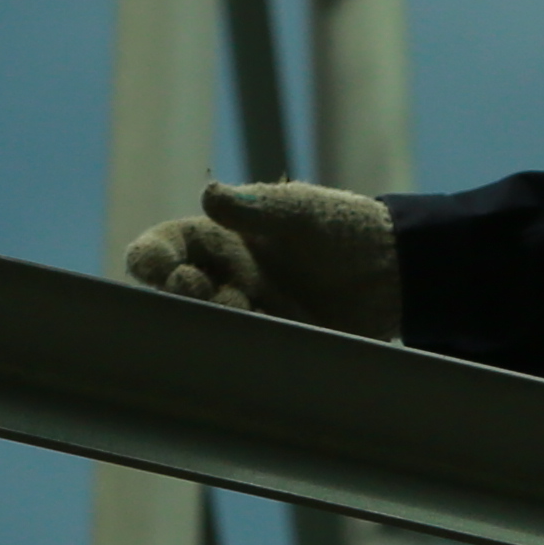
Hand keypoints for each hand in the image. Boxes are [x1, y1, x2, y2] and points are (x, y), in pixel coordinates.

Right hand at [119, 179, 400, 338]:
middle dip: (176, 289)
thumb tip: (209, 195)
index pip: (170, 246)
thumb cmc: (340, 230)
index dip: (152, 254)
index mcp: (221, 240)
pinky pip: (244, 349)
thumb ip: (255, 209)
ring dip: (213, 316)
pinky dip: (240, 346)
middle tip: (191, 285)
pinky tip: (252, 338)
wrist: (391, 273)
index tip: (152, 264)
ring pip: (209, 322)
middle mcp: (225, 279)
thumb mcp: (299, 212)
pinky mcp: (272, 344)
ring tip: (239, 305)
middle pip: (178, 289)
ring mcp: (248, 314)